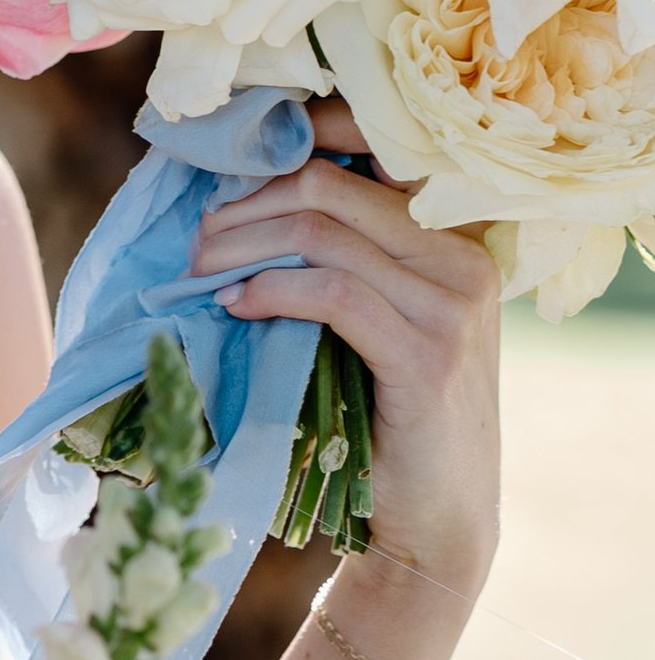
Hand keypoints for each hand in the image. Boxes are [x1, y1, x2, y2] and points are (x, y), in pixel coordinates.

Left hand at [191, 100, 500, 594]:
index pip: (374, 147)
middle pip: (330, 186)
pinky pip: (333, 293)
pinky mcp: (428, 354)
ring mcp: (453, 304)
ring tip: (198, 271)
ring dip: (243, 246)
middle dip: (247, 203)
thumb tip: (237, 204)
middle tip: (195, 238)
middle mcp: (463, 258)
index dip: (295, 138)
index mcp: (453, 237)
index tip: (227, 166)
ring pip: (323, 234)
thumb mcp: (377, 322)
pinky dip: (270, 289)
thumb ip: (343, 260)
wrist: (440, 520)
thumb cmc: (388, 416)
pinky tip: (234, 305)